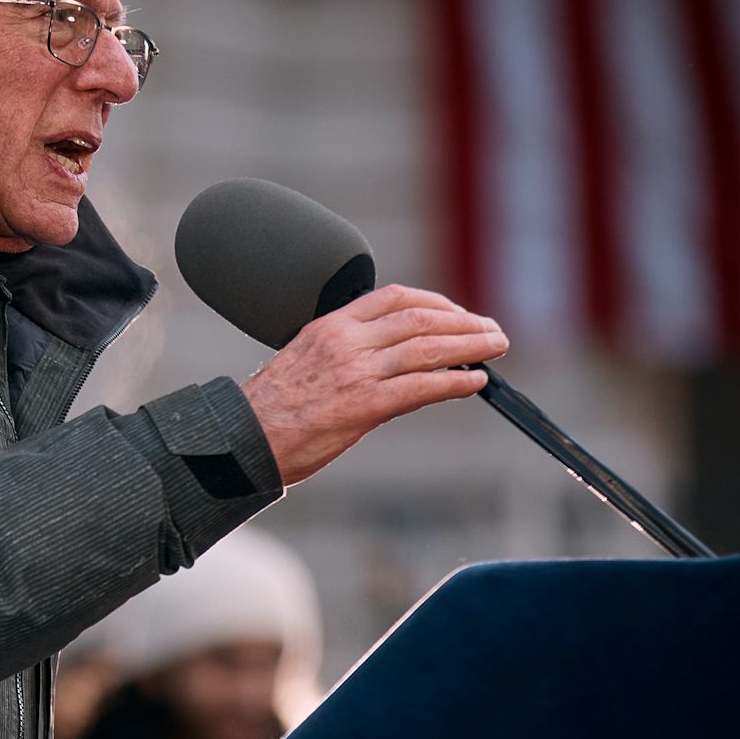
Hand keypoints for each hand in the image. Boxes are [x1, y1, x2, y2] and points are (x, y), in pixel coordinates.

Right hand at [241, 284, 506, 485]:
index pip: (393, 298)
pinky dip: (454, 381)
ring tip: (496, 348)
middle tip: (492, 331)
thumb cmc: (270, 411)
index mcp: (329, 326)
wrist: (244, 439)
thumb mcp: (305, 363)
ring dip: (471, 346)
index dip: (435, 303)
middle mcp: (345, 341)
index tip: (457, 314)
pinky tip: (474, 382)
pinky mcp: (363, 405)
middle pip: (420, 319)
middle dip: (464, 323)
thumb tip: (391, 363)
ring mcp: (355, 371)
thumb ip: (346, 354)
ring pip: (427, 347)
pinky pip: (421, 386)